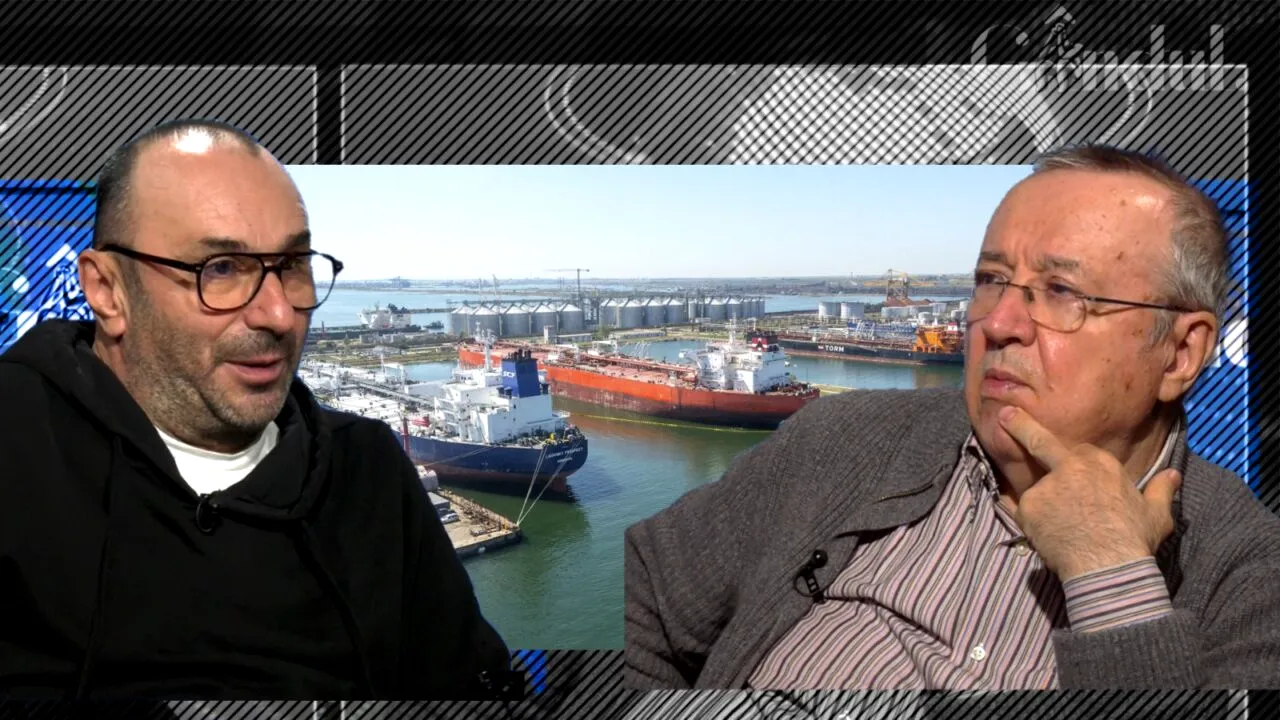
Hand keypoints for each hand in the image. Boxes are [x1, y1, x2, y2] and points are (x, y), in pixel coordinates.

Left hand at [998, 406, 1180, 581]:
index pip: (1080, 453)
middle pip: (1039, 441)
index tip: (1071, 471)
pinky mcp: (1027, 508)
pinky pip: (1020, 510)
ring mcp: (1044, 487)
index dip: (1076, 465)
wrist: (1107, 566)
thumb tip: (1173, 475)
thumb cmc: (1134, 539)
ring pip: (1036, 489)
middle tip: (1004, 415)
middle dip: (1019, 425)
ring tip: (1059, 530)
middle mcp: (1068, 467)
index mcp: (1099, 462)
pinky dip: (1025, 518)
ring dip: (1041, 502)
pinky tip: (1038, 531)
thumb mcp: (1156, 514)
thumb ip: (1161, 491)